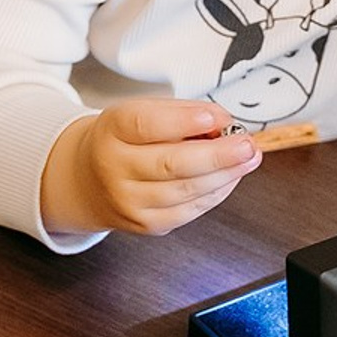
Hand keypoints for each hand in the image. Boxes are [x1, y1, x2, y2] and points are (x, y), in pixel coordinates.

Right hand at [41, 98, 259, 234]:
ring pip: (185, 191)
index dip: (183, 121)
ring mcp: (128, 201)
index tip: (215, 117)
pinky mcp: (146, 225)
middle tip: (246, 144)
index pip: (144, 125)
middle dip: (217, 155)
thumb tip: (223, 123)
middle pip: (170, 164)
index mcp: (111, 131)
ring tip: (248, 158)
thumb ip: (181, 113)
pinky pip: (189, 211)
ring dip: (224, 175)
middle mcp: (114, 168)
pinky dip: (215, 193)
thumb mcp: (140, 111)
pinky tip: (230, 178)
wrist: (88, 179)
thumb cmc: (122, 140)